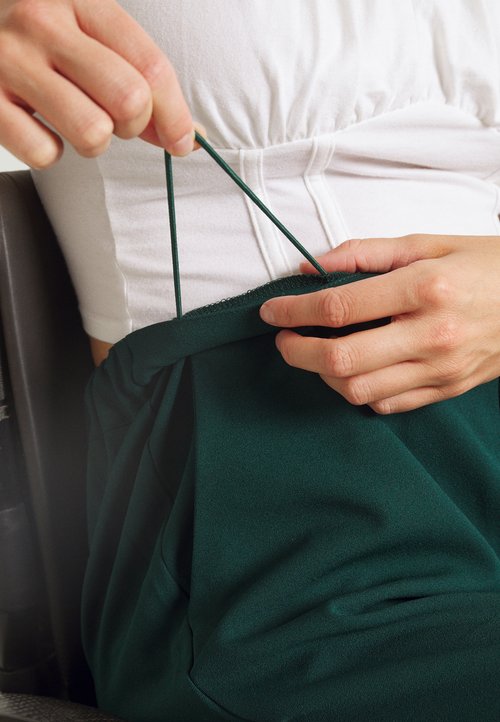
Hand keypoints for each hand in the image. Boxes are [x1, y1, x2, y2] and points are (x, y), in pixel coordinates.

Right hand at [0, 0, 193, 166]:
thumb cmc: (36, 37)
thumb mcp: (87, 33)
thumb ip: (136, 76)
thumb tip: (184, 134)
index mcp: (80, 0)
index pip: (151, 66)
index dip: (176, 114)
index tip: (182, 141)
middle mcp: (43, 23)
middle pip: (128, 99)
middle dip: (133, 125)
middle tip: (116, 121)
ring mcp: (11, 61)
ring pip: (92, 132)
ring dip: (94, 142)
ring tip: (76, 122)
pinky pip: (44, 153)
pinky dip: (49, 152)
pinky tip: (39, 128)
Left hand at [259, 234, 499, 413]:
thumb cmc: (486, 266)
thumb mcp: (430, 244)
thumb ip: (368, 253)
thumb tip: (315, 265)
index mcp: (424, 288)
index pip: (338, 307)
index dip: (294, 311)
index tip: (272, 311)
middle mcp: (430, 335)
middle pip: (340, 359)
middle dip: (297, 352)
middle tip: (285, 339)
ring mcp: (439, 369)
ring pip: (358, 390)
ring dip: (323, 375)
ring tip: (317, 354)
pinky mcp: (446, 390)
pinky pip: (387, 404)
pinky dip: (358, 391)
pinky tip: (354, 370)